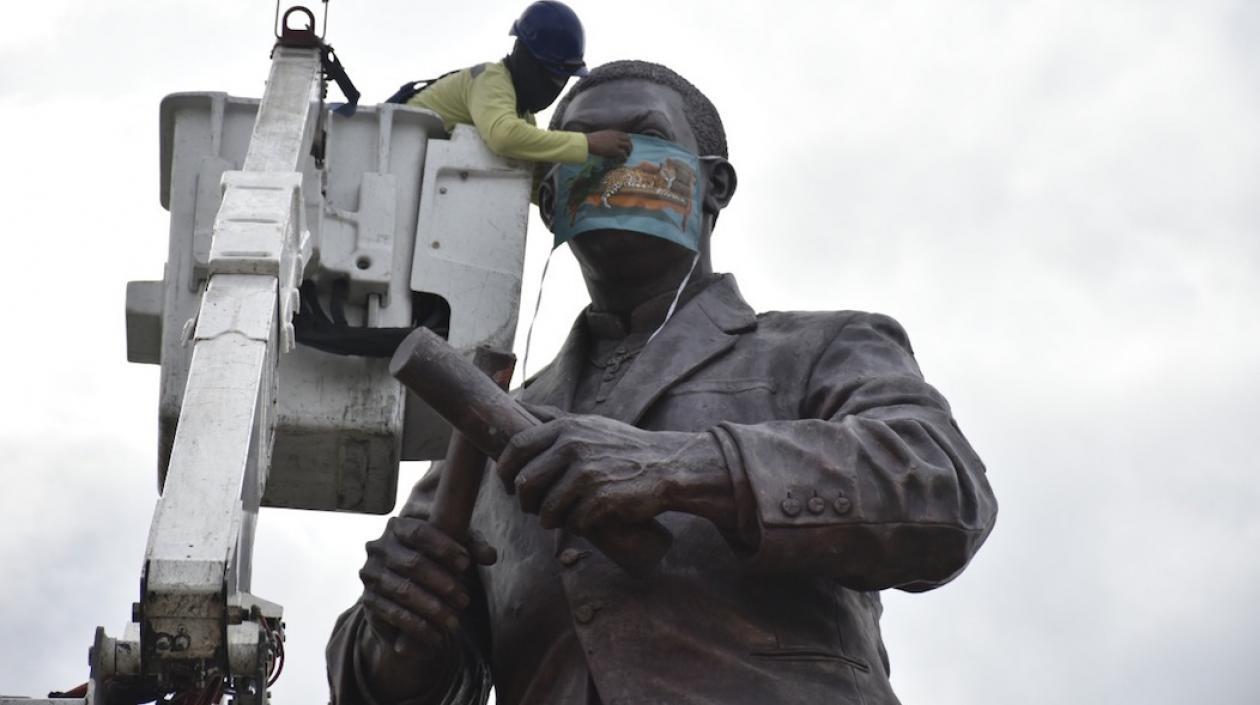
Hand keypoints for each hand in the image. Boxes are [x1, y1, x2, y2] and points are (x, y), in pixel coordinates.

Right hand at [358, 517, 495, 653]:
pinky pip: (393, 614)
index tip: (466, 563)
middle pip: (413, 563)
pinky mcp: (367, 601)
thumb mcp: (455, 550)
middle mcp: (378, 547)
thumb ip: (473, 547)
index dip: (444, 547)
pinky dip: (418, 626)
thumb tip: (490, 556)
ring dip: (432, 608)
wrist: (405, 594)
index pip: (419, 532)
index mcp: (398, 526)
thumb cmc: (435, 562)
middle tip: (465, 600)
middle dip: (443, 583)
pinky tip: (437, 636)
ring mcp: (370, 574)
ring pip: (403, 591)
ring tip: (454, 621)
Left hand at [496, 409, 717, 533]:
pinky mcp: (602, 500)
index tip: (508, 483)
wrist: (668, 465)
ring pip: (547, 509)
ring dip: (548, 520)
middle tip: (532, 508)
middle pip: (525, 482)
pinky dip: (577, 526)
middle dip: (524, 501)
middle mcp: (573, 448)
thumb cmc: (624, 447)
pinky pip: (574, 522)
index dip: (504, 470)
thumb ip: (554, 418)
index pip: (517, 447)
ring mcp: (588, 475)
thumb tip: (518, 404)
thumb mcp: (588, 424)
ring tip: (558, 518)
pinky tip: (587, 519)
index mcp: (566, 428)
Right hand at [586, 130, 632, 158]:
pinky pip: (623, 153)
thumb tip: (608, 142)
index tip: (627, 144)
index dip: (627, 140)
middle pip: (628, 140)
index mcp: (613, 132)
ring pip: (628, 146)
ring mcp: (616, 143)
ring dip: (629, 151)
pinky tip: (624, 160)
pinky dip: (625, 157)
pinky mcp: (614, 150)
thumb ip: (607, 137)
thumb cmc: (591, 140)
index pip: (624, 135)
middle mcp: (616, 136)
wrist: (588, 142)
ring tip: (627, 156)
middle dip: (630, 146)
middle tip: (628, 151)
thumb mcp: (601, 135)